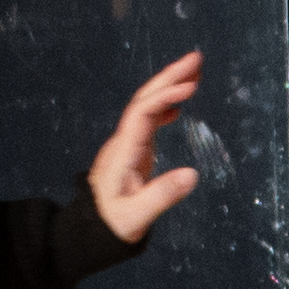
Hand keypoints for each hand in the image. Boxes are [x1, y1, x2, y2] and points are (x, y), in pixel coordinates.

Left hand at [88, 53, 207, 242]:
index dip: (165, 97)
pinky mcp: (133, 151)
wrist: (91, 231)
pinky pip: (149, 120)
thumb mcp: (137, 217)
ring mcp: (127, 144)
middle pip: (145, 100)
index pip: (143, 113)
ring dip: (168, 86)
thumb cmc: (112, 225)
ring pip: (147, 106)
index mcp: (124, 152)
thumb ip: (162, 196)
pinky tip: (180, 104)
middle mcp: (124, 141)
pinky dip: (165, 106)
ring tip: (195, 72)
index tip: (190, 89)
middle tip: (196, 58)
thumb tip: (193, 175)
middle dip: (169, 77)